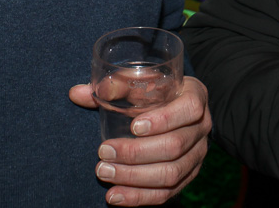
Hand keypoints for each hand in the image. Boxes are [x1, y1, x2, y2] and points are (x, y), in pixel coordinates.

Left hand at [69, 76, 211, 205]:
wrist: (175, 111)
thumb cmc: (156, 93)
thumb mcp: (141, 82)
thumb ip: (113, 86)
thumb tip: (77, 93)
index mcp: (195, 96)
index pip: (189, 109)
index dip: (163, 120)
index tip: (133, 127)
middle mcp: (201, 127)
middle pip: (175, 146)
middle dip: (136, 153)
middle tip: (104, 152)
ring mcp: (197, 154)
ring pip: (171, 173)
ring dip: (134, 177)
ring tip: (104, 172)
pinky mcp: (188, 176)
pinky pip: (166, 193)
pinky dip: (138, 197)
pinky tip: (114, 195)